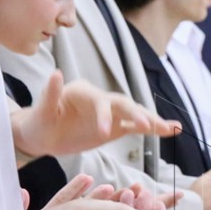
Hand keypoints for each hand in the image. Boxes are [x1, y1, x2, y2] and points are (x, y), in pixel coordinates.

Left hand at [15, 71, 178, 158]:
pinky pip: (137, 127)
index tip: (103, 132)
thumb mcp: (40, 112)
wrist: (42, 137)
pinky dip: (154, 128)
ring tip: (171, 127)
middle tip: (147, 126)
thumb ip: (50, 93)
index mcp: (82, 92)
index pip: (98, 100)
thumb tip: (56, 73)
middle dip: (136, 114)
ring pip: (135, 114)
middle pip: (123, 104)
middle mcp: (100, 99)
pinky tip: (172, 130)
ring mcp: (110, 113)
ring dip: (152, 120)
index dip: (103, 115)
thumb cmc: (38, 124)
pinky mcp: (116, 127)